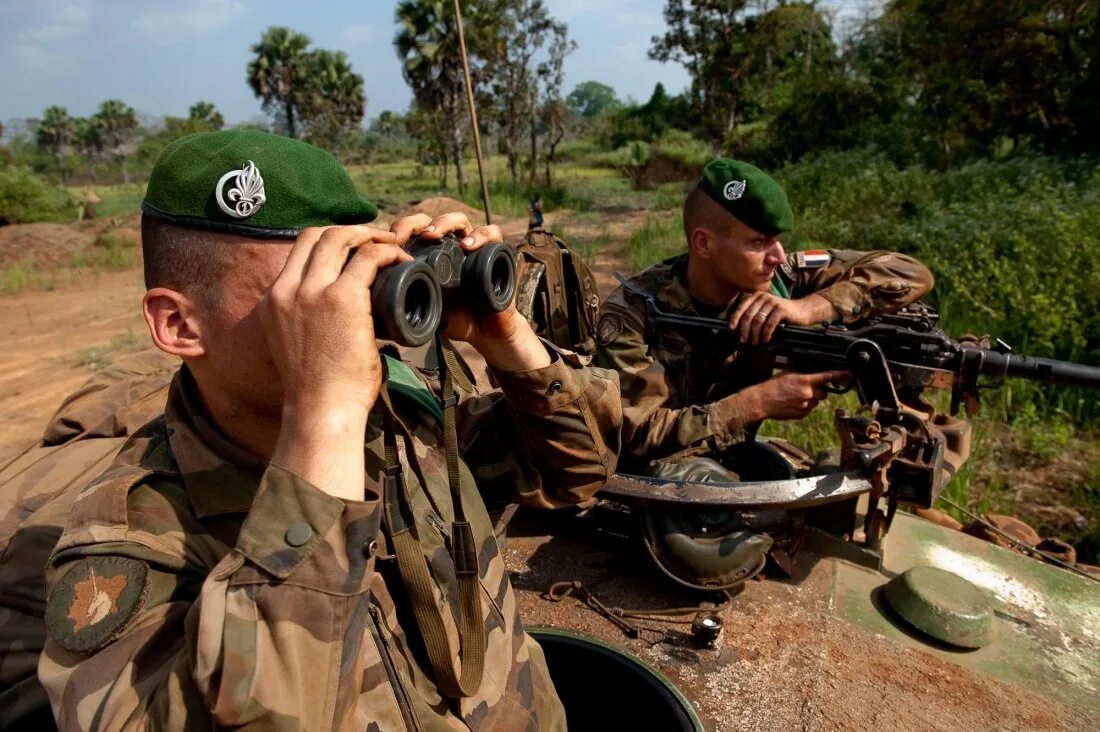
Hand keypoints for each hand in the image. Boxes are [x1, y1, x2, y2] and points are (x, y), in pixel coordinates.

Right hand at [260, 225, 410, 498]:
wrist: (320, 411)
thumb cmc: (318, 390)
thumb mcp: (295, 345)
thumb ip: (306, 322)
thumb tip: (338, 315)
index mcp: (274, 300)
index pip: (299, 249)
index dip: (330, 240)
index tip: (355, 248)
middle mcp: (287, 290)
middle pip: (317, 234)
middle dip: (351, 231)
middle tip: (378, 240)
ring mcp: (312, 292)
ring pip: (340, 238)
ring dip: (370, 235)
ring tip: (392, 245)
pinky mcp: (342, 298)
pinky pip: (368, 258)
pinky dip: (387, 252)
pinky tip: (401, 259)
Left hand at [390, 212, 550, 370]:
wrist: (487, 333)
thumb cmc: (457, 319)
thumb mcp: (427, 309)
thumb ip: (411, 299)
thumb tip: (386, 296)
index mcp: (432, 255)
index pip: (414, 231)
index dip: (400, 231)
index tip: (390, 243)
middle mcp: (452, 246)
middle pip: (432, 220)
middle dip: (416, 223)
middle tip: (404, 237)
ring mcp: (474, 247)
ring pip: (459, 220)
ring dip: (444, 223)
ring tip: (432, 235)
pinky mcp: (496, 253)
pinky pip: (492, 233)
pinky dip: (480, 235)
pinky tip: (467, 246)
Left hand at [729, 292, 838, 343]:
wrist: (802, 310)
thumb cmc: (781, 314)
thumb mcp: (765, 311)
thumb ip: (754, 314)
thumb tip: (738, 328)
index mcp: (756, 296)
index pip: (741, 307)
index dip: (735, 319)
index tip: (732, 330)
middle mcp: (763, 297)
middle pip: (748, 315)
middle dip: (744, 330)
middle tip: (743, 340)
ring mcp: (772, 302)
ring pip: (757, 320)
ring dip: (754, 334)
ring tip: (755, 342)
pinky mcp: (781, 309)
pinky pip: (769, 323)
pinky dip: (766, 333)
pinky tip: (765, 340)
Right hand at [737, 370, 848, 421]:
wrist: (762, 401)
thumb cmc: (772, 386)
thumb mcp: (788, 374)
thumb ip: (803, 374)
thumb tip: (813, 373)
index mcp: (804, 380)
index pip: (827, 377)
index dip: (840, 375)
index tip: (849, 374)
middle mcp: (808, 393)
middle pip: (823, 392)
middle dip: (817, 391)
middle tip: (805, 389)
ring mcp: (806, 405)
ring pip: (816, 402)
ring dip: (810, 399)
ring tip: (795, 397)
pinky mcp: (802, 414)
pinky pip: (809, 410)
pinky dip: (804, 407)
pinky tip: (792, 404)